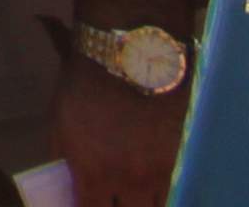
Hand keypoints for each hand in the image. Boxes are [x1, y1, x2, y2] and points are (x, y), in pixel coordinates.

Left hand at [53, 0, 197, 206]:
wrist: (132, 56)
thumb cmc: (86, 85)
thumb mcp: (61, 122)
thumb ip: (66, 159)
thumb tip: (69, 184)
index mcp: (94, 172)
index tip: (91, 204)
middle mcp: (131, 180)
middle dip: (123, 206)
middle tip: (117, 197)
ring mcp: (163, 171)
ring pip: (160, 205)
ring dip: (147, 201)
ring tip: (138, 193)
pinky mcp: (186, 158)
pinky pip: (180, 186)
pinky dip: (171, 191)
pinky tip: (162, 184)